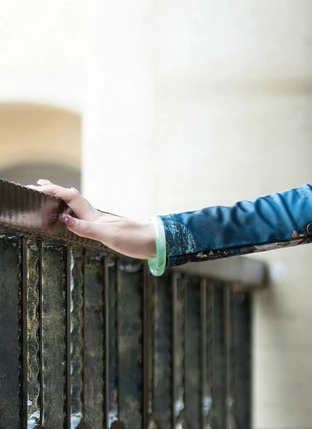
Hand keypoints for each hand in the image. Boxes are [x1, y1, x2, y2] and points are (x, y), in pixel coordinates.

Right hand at [35, 181, 156, 260]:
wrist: (157, 242)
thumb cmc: (136, 238)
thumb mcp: (109, 235)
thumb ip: (86, 228)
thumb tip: (63, 218)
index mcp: (94, 216)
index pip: (70, 198)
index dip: (54, 191)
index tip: (37, 187)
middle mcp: (96, 217)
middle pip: (71, 199)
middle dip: (55, 191)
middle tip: (38, 186)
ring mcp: (101, 222)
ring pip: (77, 207)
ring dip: (62, 200)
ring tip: (50, 196)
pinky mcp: (106, 230)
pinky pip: (83, 218)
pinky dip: (73, 212)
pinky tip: (73, 216)